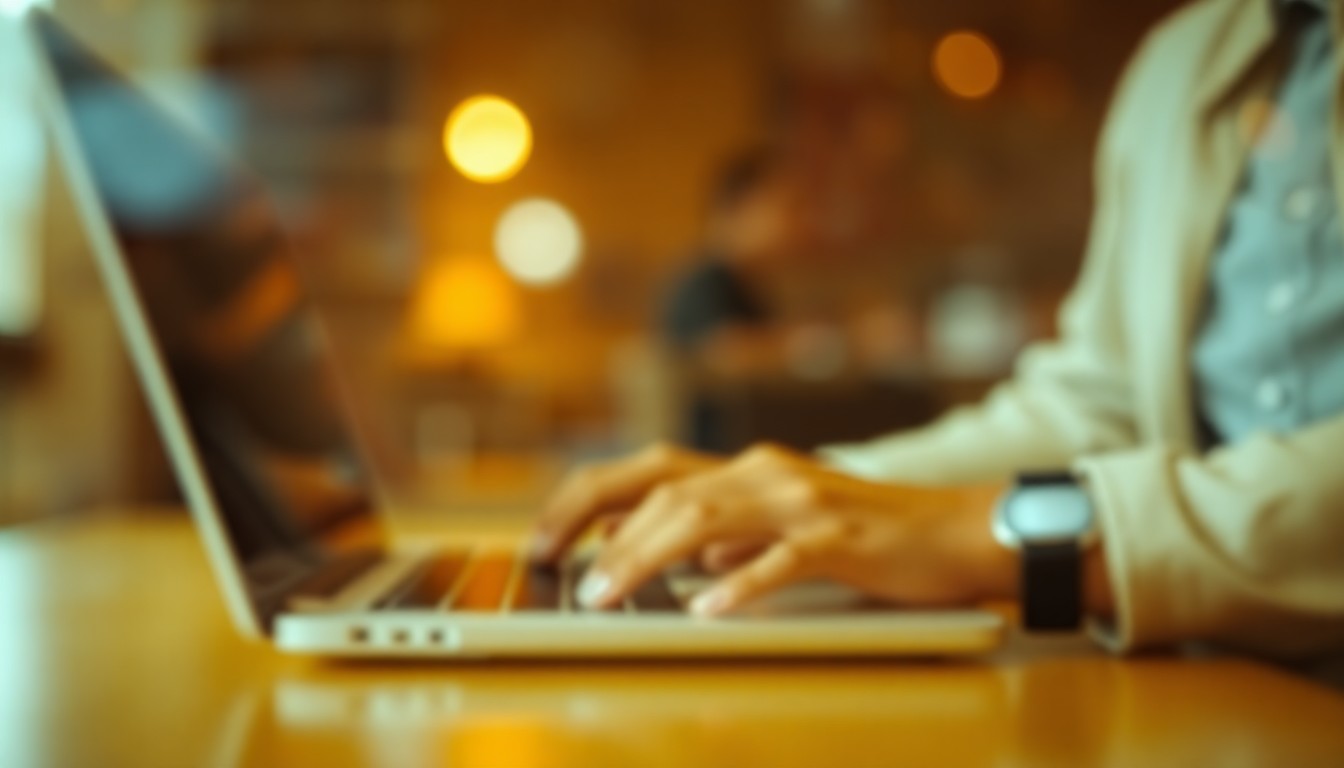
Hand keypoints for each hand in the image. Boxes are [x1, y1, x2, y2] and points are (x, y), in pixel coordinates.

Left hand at [531, 442, 1014, 615]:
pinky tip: (708, 611)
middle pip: (667, 493)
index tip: (542, 540)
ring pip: (709, 518)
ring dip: (649, 558)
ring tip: (608, 595)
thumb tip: (634, 542)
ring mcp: (804, 501)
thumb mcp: (773, 525)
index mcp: (745, 470)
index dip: (586, 500)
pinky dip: (741, 584)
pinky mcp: (843, 536)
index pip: (646, 472)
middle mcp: (765, 473)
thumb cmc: (861, 535)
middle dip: (605, 537)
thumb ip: (712, 531)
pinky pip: (784, 559)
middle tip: (565, 580)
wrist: (954, 529)